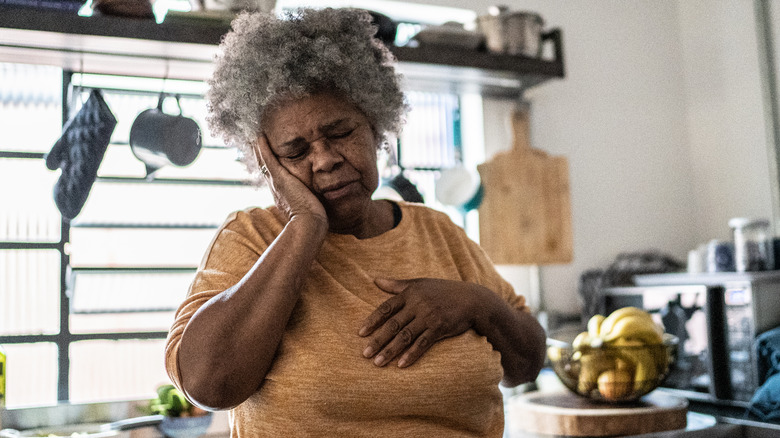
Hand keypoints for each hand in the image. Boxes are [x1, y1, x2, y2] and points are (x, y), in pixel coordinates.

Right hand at [253, 134, 326, 224]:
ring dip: (259, 149)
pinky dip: (263, 148)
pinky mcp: (280, 178)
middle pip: (264, 169)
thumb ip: (311, 205)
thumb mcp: (310, 210)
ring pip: (264, 163)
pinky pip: (268, 160)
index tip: (267, 159)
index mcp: (282, 197)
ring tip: (255, 136)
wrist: (308, 224)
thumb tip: (319, 206)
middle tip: (255, 142)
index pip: (274, 179)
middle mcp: (275, 189)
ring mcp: (276, 183)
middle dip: (261, 156)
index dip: (269, 168)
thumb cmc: (313, 222)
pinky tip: (260, 137)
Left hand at [359, 277, 483, 367]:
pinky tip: (401, 364)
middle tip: (364, 354)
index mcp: (410, 294)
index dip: (373, 320)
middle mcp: (418, 305)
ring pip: (405, 336)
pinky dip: (411, 354)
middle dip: (378, 340)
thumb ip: (396, 284)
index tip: (361, 333)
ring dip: (390, 351)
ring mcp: (429, 317)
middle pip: (393, 325)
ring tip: (378, 363)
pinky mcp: (440, 328)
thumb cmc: (442, 291)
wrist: (472, 299)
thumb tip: (374, 280)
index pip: (386, 308)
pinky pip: (423, 343)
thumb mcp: (419, 283)